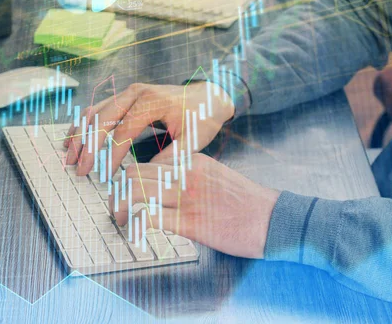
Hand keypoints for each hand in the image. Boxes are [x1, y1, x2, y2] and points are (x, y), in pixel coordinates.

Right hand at [65, 82, 234, 174]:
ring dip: (79, 134)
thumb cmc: (201, 117)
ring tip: (70, 157)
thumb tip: (147, 175)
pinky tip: (74, 139)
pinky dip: (83, 124)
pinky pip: (97, 108)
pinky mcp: (124, 96)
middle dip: (87, 146)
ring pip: (94, 111)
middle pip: (101, 118)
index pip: (123, 131)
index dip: (111, 155)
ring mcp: (128, 92)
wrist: (207, 95)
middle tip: (79, 169)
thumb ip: (173, 157)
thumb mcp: (194, 139)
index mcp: (152, 102)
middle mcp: (136, 92)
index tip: (103, 176)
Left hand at [110, 153, 278, 258]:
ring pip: (136, 191)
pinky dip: (135, 225)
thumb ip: (191, 176)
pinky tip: (134, 232)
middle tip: (117, 205)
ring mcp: (187, 196)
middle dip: (119, 190)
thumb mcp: (218, 176)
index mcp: (193, 160)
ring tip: (120, 219)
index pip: (150, 162)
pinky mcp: (190, 222)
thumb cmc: (248, 203)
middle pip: (135, 173)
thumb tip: (166, 186)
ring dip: (120, 206)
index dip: (134, 177)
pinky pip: (150, 218)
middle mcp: (186, 173)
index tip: (128, 189)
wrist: (274, 219)